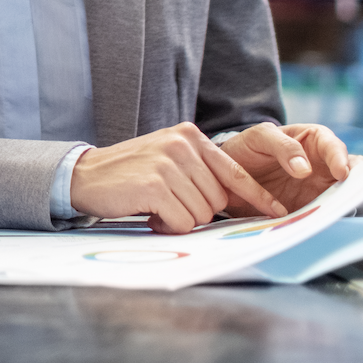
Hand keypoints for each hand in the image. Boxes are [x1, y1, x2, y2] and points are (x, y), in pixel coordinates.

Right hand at [69, 121, 287, 234]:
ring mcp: (169, 163)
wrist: (84, 175)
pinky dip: (166, 225)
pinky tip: (148, 213)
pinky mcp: (155, 185)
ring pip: (202, 213)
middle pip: (218, 199)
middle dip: (197, 211)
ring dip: (180, 219)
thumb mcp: (168, 160)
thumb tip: (233, 200)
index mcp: (190, 136)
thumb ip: (198, 171)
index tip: (278, 212)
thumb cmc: (129, 174)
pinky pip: (181, 221)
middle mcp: (182, 145)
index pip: (235, 171)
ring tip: (155, 206)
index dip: (258, 196)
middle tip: (168, 204)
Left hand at [218, 122, 354, 213]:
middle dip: (354, 182)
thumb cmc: (247, 148)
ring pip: (339, 196)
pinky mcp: (308, 209)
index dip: (339, 157)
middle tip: (353, 193)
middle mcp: (321, 165)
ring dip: (342, 203)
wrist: (226, 175)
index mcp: (313, 141)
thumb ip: (283, 147)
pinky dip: (323, 219)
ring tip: (340, 211)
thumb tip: (306, 169)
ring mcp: (317, 189)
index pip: (333, 146)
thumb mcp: (260, 137)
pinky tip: (320, 223)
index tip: (341, 172)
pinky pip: (321, 215)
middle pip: (347, 173)